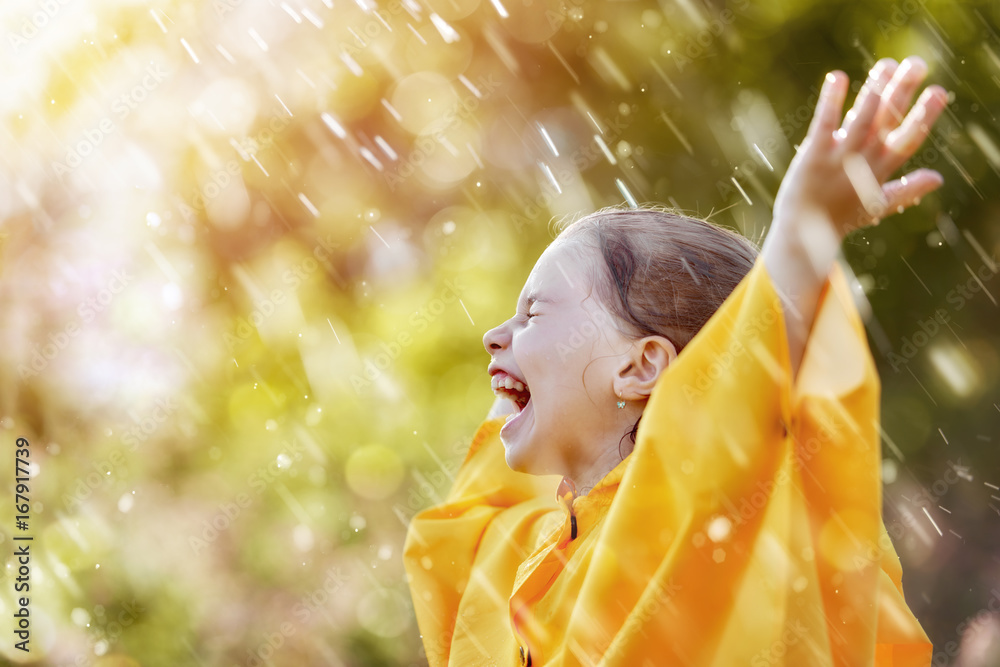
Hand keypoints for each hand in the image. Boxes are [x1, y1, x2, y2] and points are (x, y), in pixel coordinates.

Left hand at [772, 56, 949, 240]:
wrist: (802, 233)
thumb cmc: (840, 217)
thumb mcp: (877, 205)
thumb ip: (907, 189)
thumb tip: (938, 179)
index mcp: (881, 170)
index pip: (908, 139)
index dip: (924, 116)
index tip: (940, 92)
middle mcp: (863, 162)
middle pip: (887, 122)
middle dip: (903, 93)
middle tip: (918, 63)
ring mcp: (838, 158)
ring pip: (861, 120)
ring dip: (874, 93)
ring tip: (887, 66)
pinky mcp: (813, 154)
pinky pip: (824, 124)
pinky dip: (831, 101)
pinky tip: (838, 77)